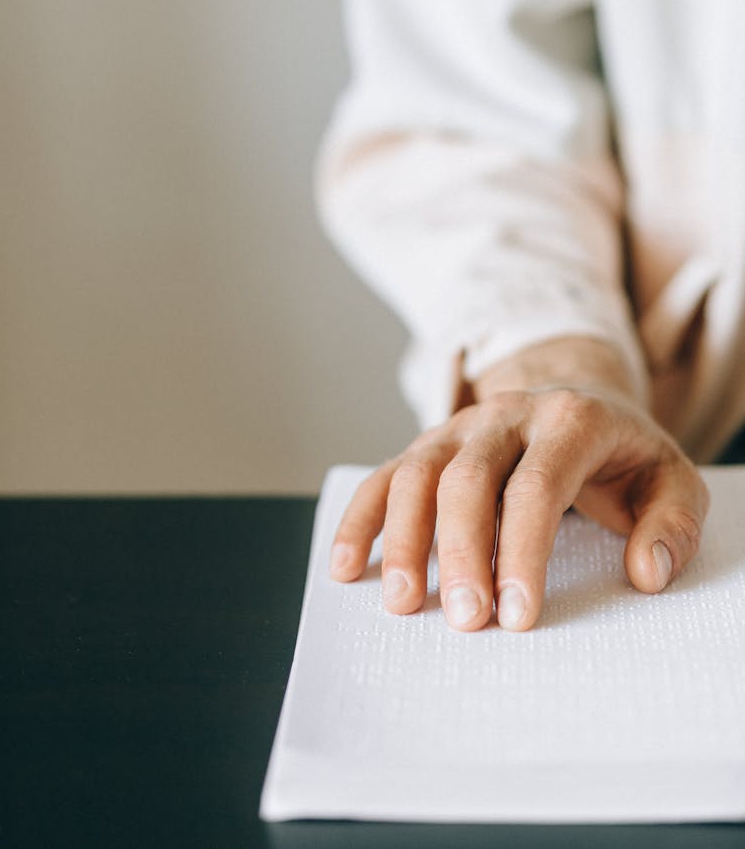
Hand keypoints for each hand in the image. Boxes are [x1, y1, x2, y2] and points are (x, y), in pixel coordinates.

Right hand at [329, 340, 709, 631]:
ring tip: (401, 602)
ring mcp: (461, 427)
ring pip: (417, 472)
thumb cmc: (622, 455)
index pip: (537, 485)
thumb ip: (672, 523)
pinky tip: (345, 565)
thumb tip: (646, 572)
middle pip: (468, 478)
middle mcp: (506, 415)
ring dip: (403, 538)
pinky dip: (361, 518)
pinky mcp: (430, 445)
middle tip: (465, 619)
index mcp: (569, 420)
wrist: (579, 398)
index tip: (518, 614)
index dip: (523, 550)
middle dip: (461, 552)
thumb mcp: (671, 478)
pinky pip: (386, 475)